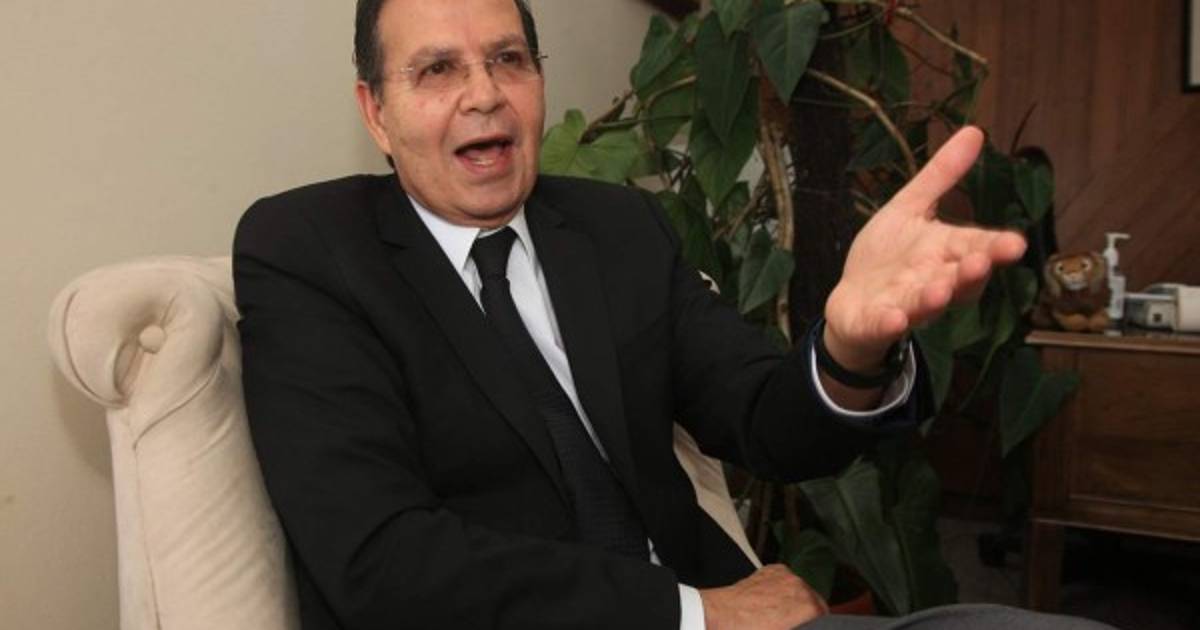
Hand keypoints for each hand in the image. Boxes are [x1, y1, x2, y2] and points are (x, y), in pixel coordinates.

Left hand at [699, 564, 827, 629]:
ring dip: (795, 602)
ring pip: (801, 591)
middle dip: (806, 616)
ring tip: (778, 617)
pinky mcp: (772, 570)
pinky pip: (786, 581)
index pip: (825, 617)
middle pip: (815, 603)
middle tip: (791, 625)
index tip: (808, 627)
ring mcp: (786, 576)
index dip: (816, 625)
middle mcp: (800, 588)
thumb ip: (798, 627)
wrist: (717, 618)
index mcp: (808, 608)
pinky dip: (782, 590)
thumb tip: (796, 625)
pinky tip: (770, 602)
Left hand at [823, 126, 1026, 370]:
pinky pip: (886, 326)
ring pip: (927, 305)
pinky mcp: (878, 323)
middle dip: (971, 273)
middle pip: (960, 281)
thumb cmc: (888, 256)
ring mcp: (907, 305)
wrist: (852, 302)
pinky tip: (894, 319)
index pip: (977, 247)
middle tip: (981, 262)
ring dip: (934, 299)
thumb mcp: (909, 208)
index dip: (996, 248)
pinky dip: (891, 324)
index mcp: (946, 252)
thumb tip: (974, 129)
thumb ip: (940, 176)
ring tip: (939, 290)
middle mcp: (934, 281)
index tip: (1015, 244)